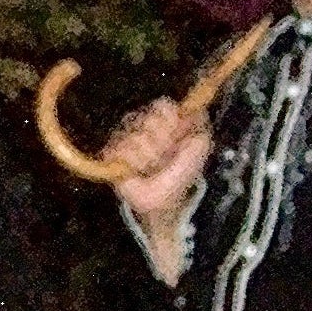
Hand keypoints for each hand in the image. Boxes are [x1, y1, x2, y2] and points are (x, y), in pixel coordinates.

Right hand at [104, 98, 210, 264]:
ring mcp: (127, 137)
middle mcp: (145, 125)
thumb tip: (196, 108)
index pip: (163, 106)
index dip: (169, 121)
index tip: (176, 136)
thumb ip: (199, 126)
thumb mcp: (198, 150)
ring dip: (147, 158)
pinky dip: (132, 163)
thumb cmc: (179, 176)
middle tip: (164, 158)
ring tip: (151, 169)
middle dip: (161, 143)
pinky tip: (137, 171)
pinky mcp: (112, 153)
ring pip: (135, 137)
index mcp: (165, 122)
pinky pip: (119, 149)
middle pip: (148, 120)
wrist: (161, 203)